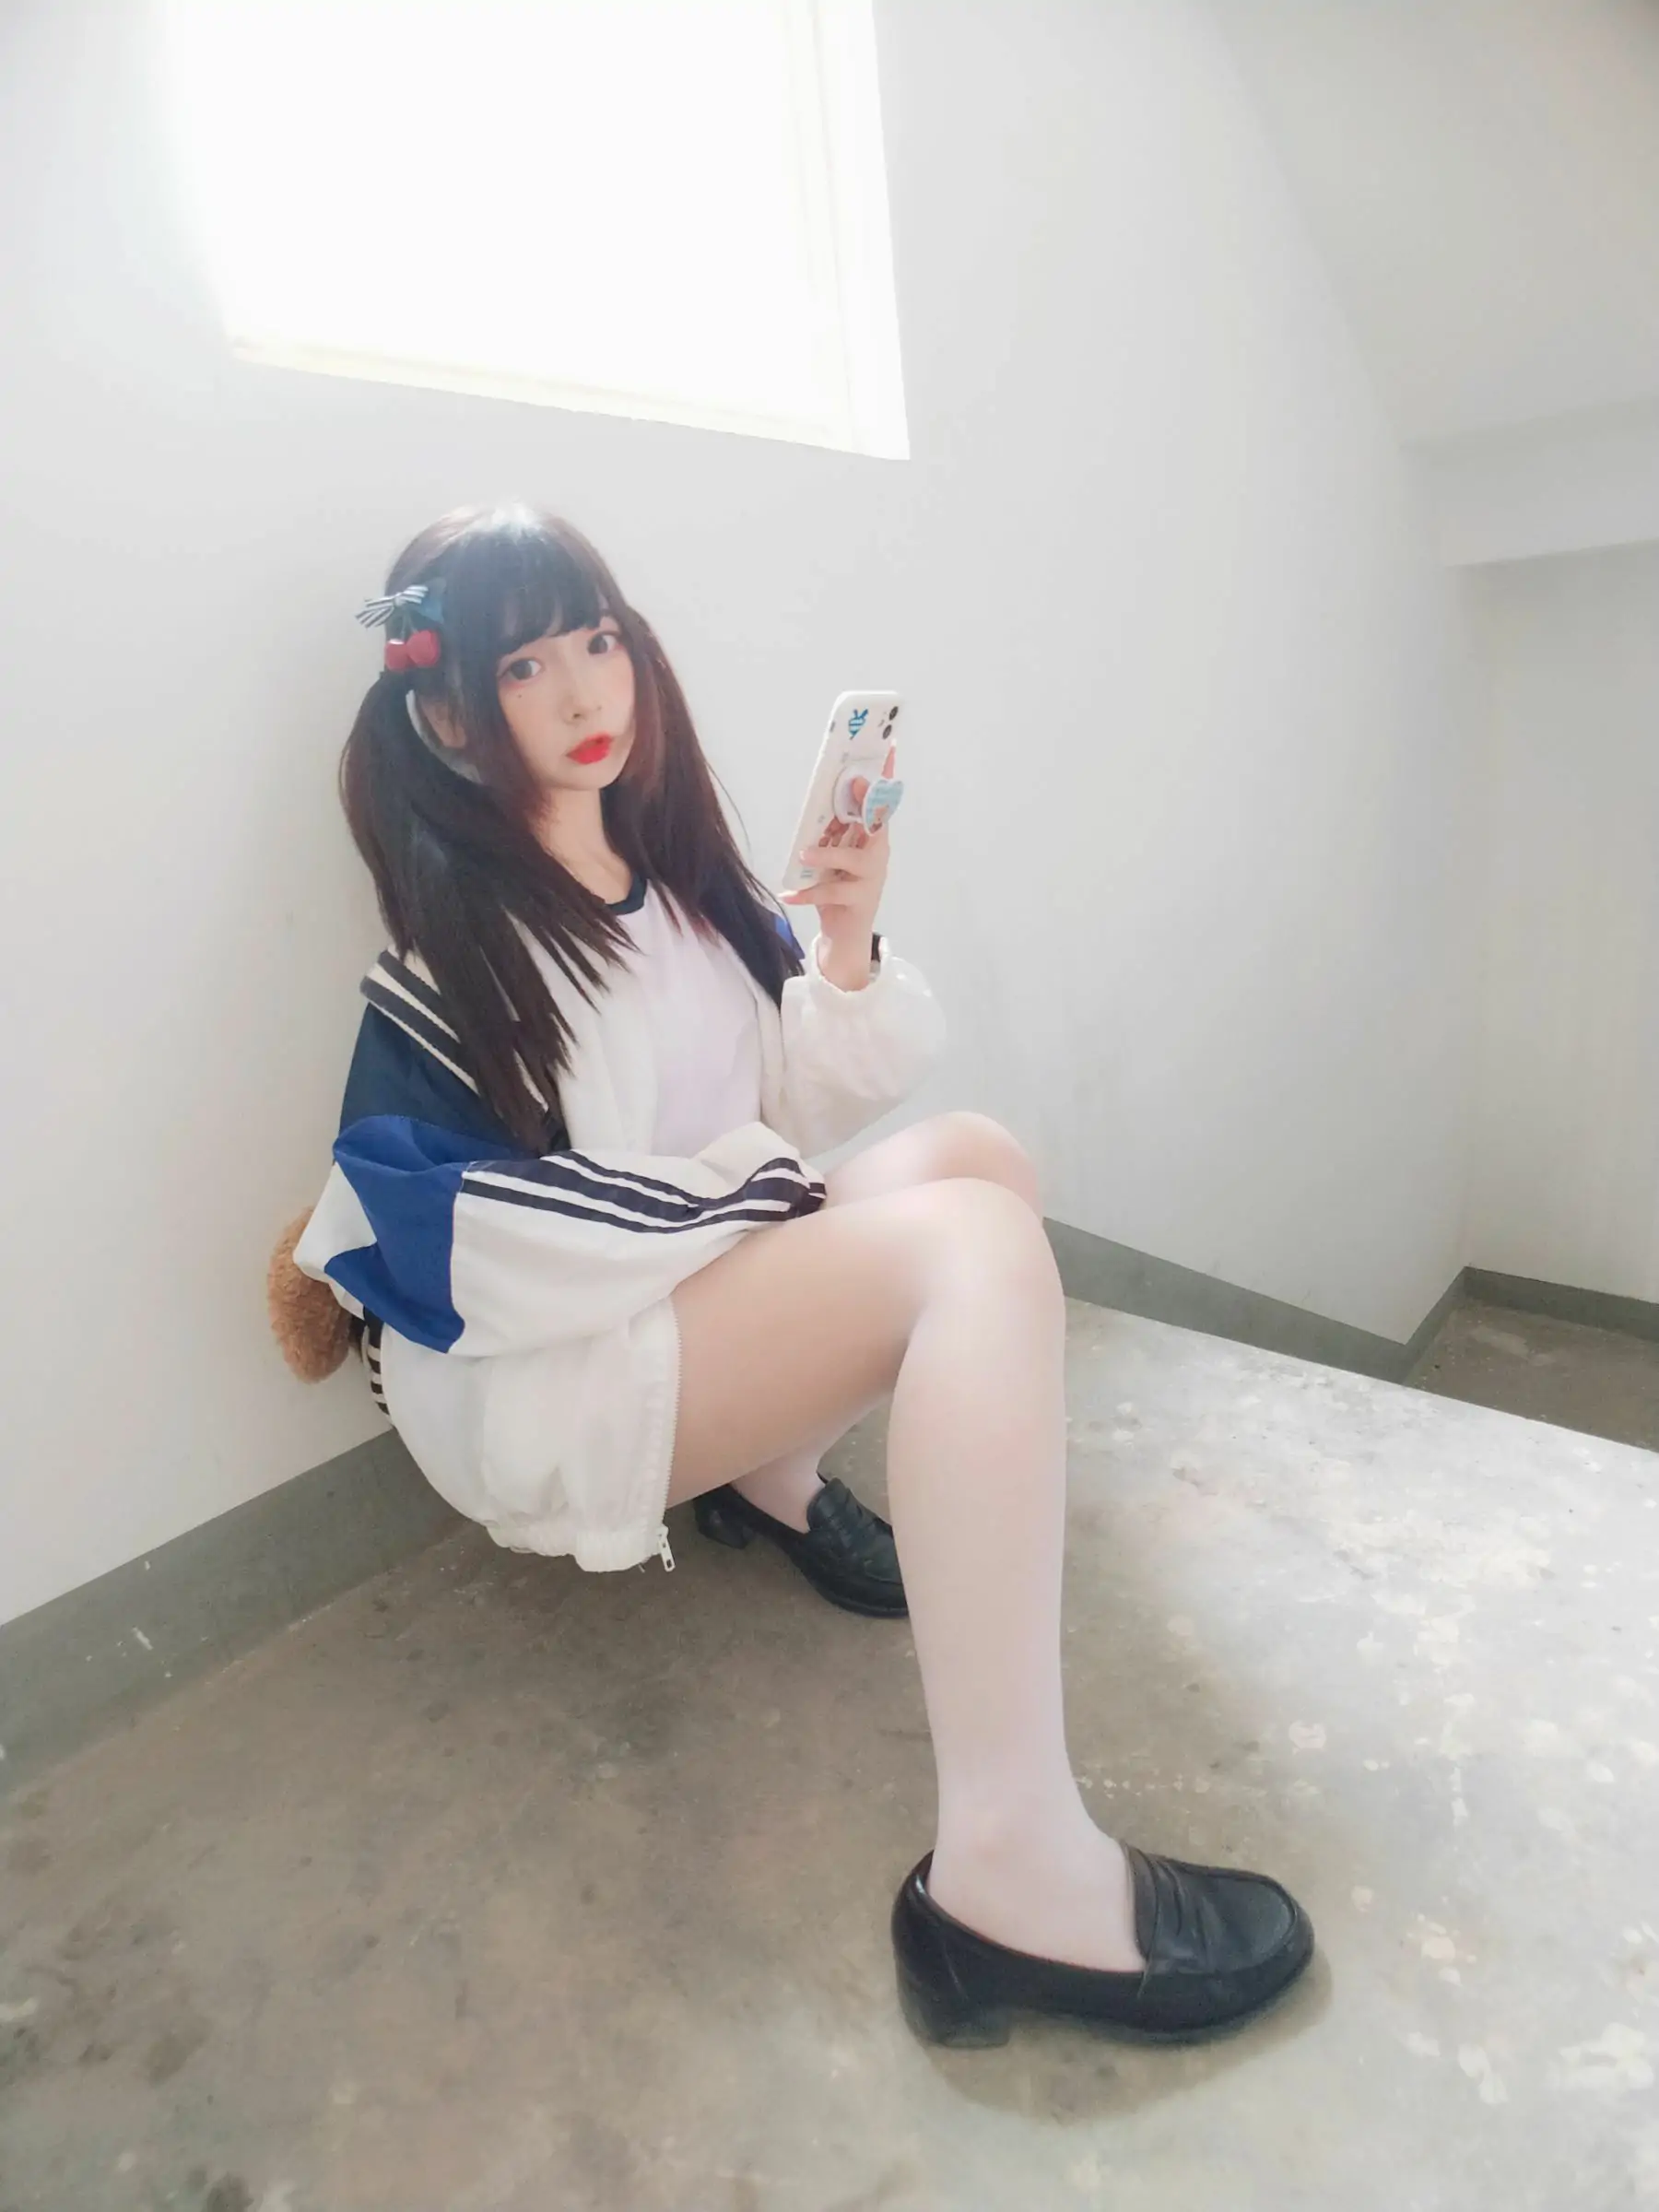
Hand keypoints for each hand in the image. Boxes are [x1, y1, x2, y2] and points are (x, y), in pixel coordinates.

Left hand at [782, 776, 888, 992]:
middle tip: (855, 781)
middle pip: (876, 824)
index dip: (885, 777)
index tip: (889, 749)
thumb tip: (816, 804)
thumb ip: (831, 831)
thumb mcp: (834, 854)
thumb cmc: (840, 886)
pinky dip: (806, 894)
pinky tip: (788, 895)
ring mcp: (871, 879)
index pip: (880, 803)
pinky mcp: (859, 903)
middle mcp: (878, 855)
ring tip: (804, 854)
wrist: (847, 932)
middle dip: (867, 801)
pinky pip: (830, 894)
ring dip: (828, 855)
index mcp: (872, 838)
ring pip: (853, 861)